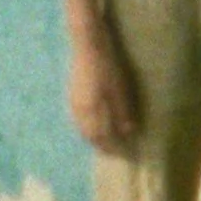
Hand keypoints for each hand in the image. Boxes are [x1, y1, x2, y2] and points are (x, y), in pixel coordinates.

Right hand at [68, 34, 136, 152]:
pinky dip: (86, 129)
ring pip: (82, 129)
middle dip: (102, 146)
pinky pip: (78, 121)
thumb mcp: (120, 88)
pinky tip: (92, 126)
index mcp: (93, 111)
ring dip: (93, 139)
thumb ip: (122, 111)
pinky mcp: (72, 96)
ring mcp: (74, 104)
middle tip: (113, 153)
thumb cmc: (108, 65)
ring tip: (103, 143)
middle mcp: (81, 112)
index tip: (124, 154)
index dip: (112, 147)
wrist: (88, 45)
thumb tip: (128, 132)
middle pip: (91, 136)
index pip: (103, 137)